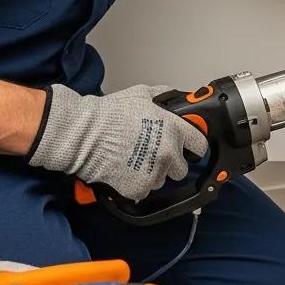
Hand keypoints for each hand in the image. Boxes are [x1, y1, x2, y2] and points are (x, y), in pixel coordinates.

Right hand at [27, 84, 208, 201]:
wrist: (84, 134)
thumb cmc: (109, 114)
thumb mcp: (141, 94)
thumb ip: (164, 97)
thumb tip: (176, 99)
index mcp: (174, 129)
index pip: (200, 145)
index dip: (193, 146)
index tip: (188, 148)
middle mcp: (168, 152)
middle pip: (182, 168)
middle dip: (171, 163)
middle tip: (154, 154)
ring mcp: (155, 173)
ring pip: (162, 180)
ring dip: (152, 174)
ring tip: (133, 159)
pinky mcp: (139, 188)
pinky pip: (144, 190)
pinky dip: (136, 184)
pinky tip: (124, 170)